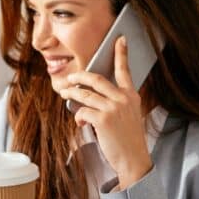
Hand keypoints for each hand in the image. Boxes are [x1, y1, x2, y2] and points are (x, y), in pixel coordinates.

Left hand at [59, 36, 152, 189]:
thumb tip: (90, 98)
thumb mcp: (129, 116)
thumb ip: (116, 103)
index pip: (125, 70)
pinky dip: (78, 116)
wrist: (134, 159)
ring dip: (72, 95)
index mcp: (132, 95)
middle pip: (96, 79)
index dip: (121, 54)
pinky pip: (83, 111)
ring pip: (85, 94)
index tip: (119, 39)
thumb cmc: (129, 139)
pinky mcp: (103, 119)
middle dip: (79, 77)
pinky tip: (80, 123)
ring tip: (65, 95)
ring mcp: (113, 108)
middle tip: (69, 79)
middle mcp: (123, 98)